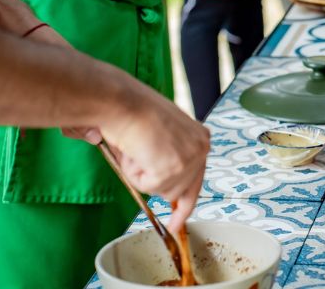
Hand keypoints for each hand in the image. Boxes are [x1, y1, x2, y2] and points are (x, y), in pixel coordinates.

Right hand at [99, 72, 209, 232]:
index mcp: (199, 137)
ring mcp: (189, 159)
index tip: (178, 223)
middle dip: (164, 192)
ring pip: (161, 190)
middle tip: (153, 186)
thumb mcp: (158, 134)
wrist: (123, 101)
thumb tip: (161, 185)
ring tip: (137, 148)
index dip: (186, 202)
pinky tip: (135, 150)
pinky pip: (147, 188)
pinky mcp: (173, 168)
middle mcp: (201, 147)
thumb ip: (164, 157)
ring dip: (141, 174)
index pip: (198, 177)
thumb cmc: (133, 110)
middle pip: (182, 190)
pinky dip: (134, 174)